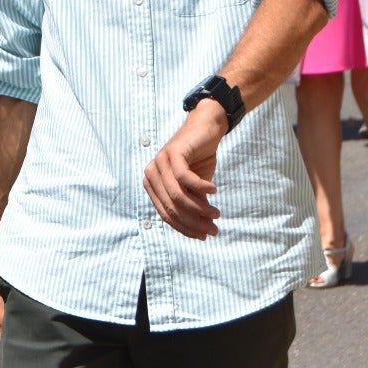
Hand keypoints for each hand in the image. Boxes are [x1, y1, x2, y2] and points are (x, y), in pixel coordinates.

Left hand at [142, 102, 223, 238]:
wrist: (206, 131)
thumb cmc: (199, 162)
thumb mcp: (194, 190)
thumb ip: (192, 207)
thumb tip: (200, 233)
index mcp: (152, 185)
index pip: (166, 214)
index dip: (185, 228)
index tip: (204, 236)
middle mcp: (151, 174)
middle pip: (172, 207)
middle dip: (194, 222)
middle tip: (214, 229)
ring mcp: (160, 162)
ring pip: (178, 195)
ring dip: (200, 208)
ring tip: (216, 214)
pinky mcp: (173, 153)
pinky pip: (185, 178)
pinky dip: (201, 187)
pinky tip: (214, 190)